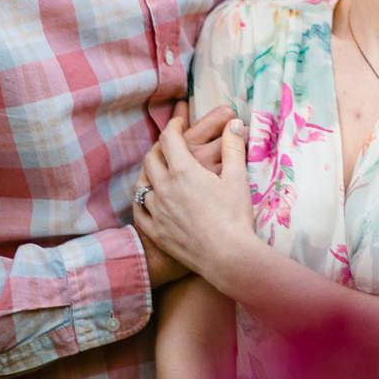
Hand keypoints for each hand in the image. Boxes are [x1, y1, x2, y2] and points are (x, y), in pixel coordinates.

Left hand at [133, 114, 255, 286]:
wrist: (227, 256)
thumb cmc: (235, 216)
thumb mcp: (238, 177)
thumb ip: (234, 147)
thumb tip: (235, 123)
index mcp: (183, 171)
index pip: (169, 139)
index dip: (173, 126)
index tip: (179, 122)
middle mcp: (164, 188)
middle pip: (151, 159)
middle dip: (159, 147)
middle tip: (170, 144)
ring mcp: (157, 211)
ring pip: (142, 184)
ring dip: (149, 173)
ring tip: (159, 170)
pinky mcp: (155, 232)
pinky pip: (139, 210)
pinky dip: (142, 200)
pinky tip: (148, 199)